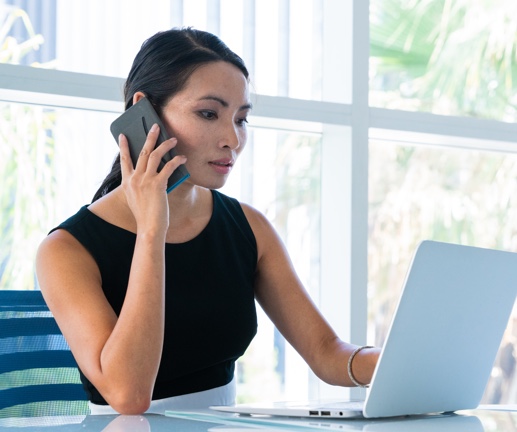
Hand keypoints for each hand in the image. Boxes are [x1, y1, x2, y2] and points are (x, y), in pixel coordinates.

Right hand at [119, 123, 186, 237]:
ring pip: (155, 155)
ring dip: (165, 144)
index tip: (123, 136)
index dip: (124, 147)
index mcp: (127, 182)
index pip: (124, 160)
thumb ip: (141, 185)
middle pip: (142, 152)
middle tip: (155, 126)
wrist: (149, 228)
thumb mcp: (137, 198)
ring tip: (173, 138)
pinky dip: (176, 160)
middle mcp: (134, 179)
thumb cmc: (146, 216)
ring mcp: (145, 181)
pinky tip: (182, 157)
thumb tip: (154, 173)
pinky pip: (168, 167)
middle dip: (149, 137)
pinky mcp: (157, 184)